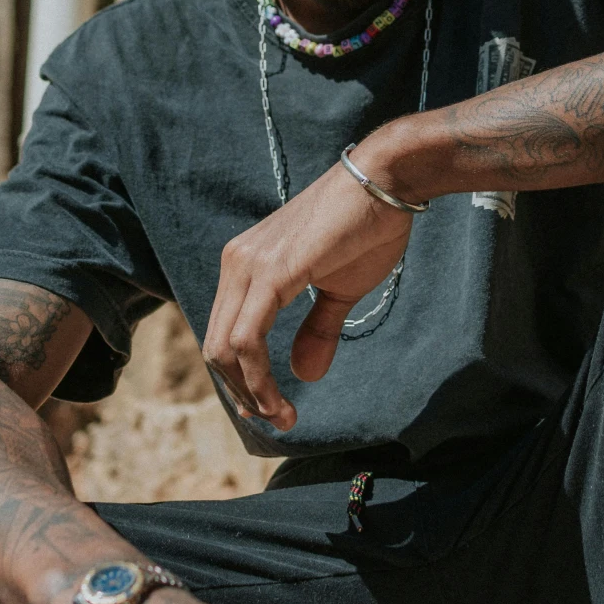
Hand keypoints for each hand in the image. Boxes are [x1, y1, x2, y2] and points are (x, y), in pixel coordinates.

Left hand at [203, 155, 411, 428]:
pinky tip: (279, 398)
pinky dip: (258, 377)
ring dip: (251, 392)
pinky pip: (248, 338)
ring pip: (226, 347)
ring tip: (280, 416)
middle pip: (217, 346)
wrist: (386, 182)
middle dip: (241, 392)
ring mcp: (249, 264)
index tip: (268, 408)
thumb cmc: (366, 228)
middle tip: (273, 421)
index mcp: (246, 264)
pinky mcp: (271, 272)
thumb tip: (304, 375)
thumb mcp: (339, 290)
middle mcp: (237, 262)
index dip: (240, 377)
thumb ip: (317, 330)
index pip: (223, 332)